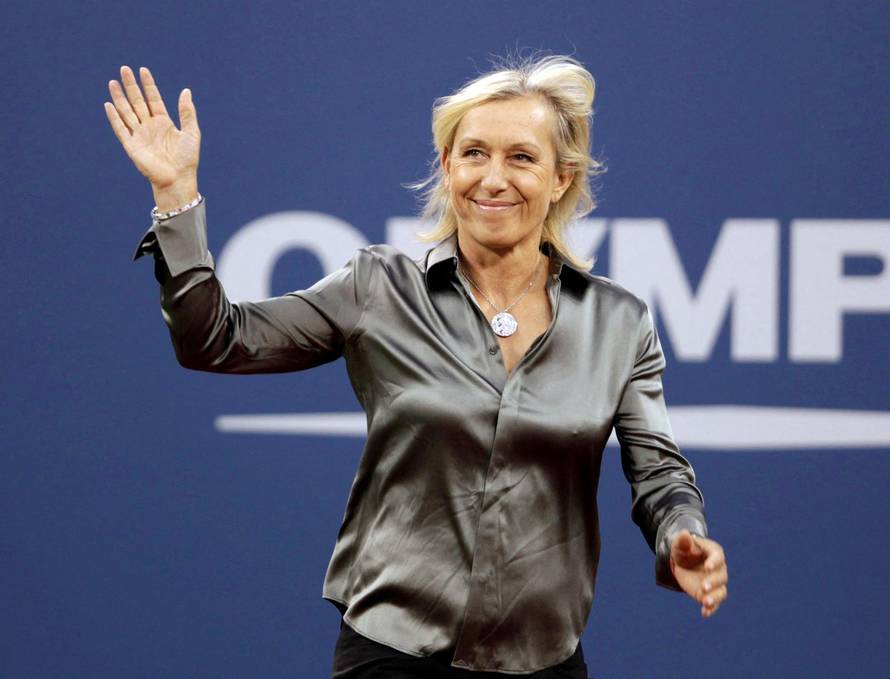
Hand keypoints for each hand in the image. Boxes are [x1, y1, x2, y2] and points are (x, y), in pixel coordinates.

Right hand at [104, 65, 199, 205]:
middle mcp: (149, 127)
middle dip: (131, 86)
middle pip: (137, 102)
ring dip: (120, 97)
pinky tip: (109, 104)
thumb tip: (186, 91)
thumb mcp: (191, 132)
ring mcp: (139, 135)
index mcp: (164, 122)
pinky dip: (114, 118)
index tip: (143, 70)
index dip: (148, 85)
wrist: (178, 179)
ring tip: (113, 82)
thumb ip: (187, 112)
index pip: (153, 99)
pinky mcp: (131, 146)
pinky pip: (121, 129)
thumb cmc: (186, 159)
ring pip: (127, 112)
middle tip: (124, 69)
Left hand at [669, 530, 728, 618]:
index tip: (708, 567)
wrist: (683, 563)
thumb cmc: (683, 550)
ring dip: (715, 598)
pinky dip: (711, 609)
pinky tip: (704, 614)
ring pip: (721, 592)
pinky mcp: (710, 594)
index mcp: (714, 553)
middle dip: (713, 583)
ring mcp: (715, 583)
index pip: (718, 557)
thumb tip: (684, 533)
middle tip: (703, 587)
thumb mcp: (680, 544)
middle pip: (721, 577)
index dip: (714, 562)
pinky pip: (714, 603)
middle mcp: (719, 569)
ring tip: (705, 603)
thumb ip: (683, 541)